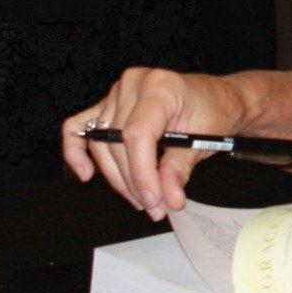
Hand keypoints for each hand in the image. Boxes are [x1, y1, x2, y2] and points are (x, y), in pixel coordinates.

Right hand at [63, 67, 247, 219]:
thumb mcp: (204, 140)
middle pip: (118, 143)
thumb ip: (180, 168)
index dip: (142, 173)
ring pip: (102, 145)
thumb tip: (168, 197)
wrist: (215, 99)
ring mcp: (117, 93)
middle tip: (156, 207)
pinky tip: (85, 173)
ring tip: (142, 200)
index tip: (154, 200)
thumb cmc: (212, 110)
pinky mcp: (108, 105)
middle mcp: (134, 84)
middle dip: (135, 182)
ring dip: (118, 178)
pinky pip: (79, 126)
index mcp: (160, 86)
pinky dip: (76, 151)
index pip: (138, 134)